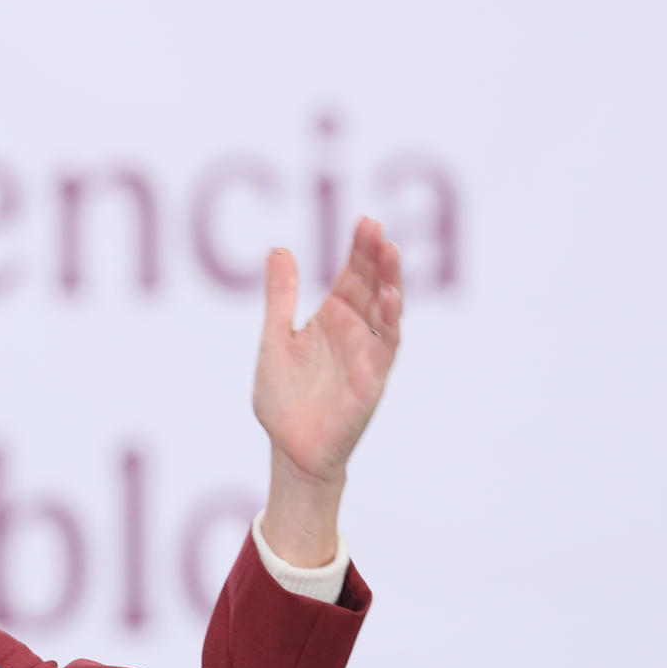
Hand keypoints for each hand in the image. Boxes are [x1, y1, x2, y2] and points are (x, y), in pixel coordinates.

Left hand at [252, 216, 402, 565]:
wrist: (289, 447)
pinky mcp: (372, 380)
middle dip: (377, 257)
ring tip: (390, 252)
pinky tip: (390, 299)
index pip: (353, 275)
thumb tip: (279, 249)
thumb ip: (281, 297)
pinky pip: (386, 348)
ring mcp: (368, 354)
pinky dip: (389, 323)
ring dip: (391, 282)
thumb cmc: (283, 398)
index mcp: (333, 318)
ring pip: (388, 311)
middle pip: (373, 286)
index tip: (364, 219)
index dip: (359, 248)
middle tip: (376, 226)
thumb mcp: (275, 339)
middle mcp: (356, 331)